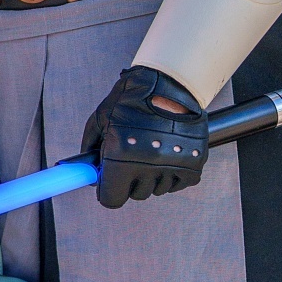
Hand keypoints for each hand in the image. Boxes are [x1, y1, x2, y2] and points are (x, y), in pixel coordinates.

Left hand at [82, 67, 207, 207]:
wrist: (170, 81)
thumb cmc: (132, 99)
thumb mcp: (101, 120)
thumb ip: (90, 150)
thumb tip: (88, 173)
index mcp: (121, 155)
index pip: (112, 199)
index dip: (108, 191)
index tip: (109, 183)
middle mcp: (147, 164)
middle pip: (136, 195)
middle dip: (130, 180)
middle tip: (131, 158)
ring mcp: (172, 165)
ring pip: (158, 189)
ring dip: (152, 175)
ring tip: (152, 148)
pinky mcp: (194, 163)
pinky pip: (178, 183)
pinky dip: (172, 172)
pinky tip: (167, 152)